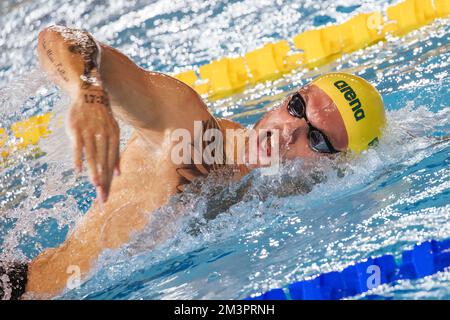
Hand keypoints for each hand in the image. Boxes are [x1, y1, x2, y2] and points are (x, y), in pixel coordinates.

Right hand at [68, 88, 119, 202]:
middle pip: (104, 163)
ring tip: (96, 186)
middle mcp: (104, 136)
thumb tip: (118, 174)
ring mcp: (90, 132)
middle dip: (104, 182)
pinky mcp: (77, 129)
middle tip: (102, 198)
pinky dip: (78, 157)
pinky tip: (78, 170)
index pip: (112, 163)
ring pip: (93, 156)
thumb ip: (115, 153)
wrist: (90, 93)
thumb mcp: (113, 132)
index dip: (109, 181)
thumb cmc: (102, 117)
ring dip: (94, 171)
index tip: (107, 196)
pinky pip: (78, 146)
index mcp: (114, 138)